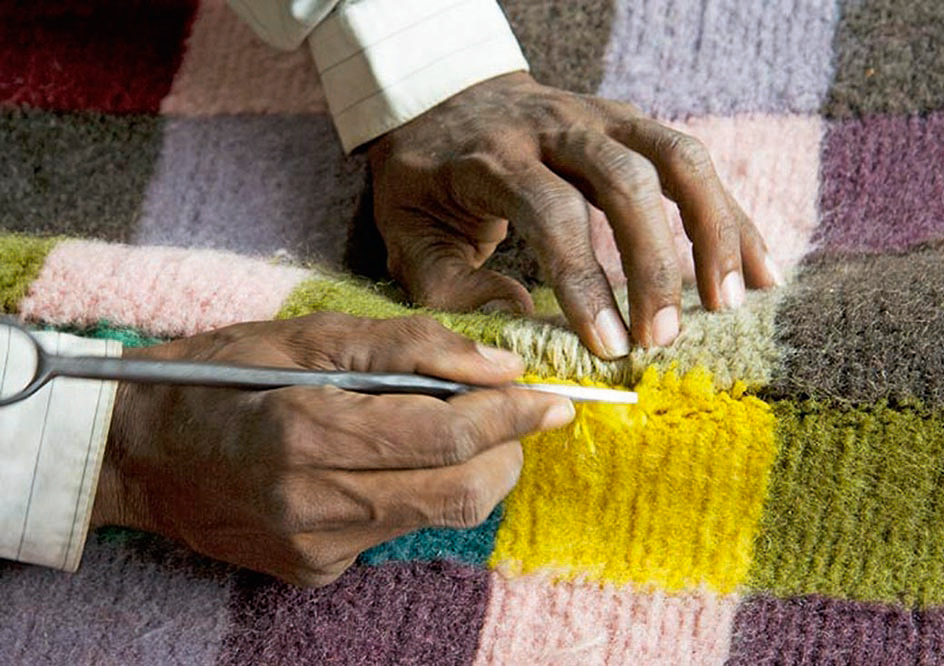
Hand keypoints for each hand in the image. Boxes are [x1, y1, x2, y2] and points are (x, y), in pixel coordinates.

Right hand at [91, 313, 574, 586]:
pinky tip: (395, 460)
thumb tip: (501, 366)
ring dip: (471, 471)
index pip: (446, 434)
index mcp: (306, 432)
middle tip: (518, 414)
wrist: (139, 450)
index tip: (555, 400)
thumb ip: (411, 346)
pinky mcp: (312, 570)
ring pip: (438, 517)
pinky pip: (397, 531)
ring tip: (463, 428)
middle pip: (458, 492)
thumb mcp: (311, 335)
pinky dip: (419, 491)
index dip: (512, 416)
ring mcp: (312, 548)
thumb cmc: (220, 374)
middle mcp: (312, 504)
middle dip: (507, 453)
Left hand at [368, 72, 779, 358]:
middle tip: (663, 338)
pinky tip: (759, 270)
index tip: (608, 346)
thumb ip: (447, 283)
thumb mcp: (408, 230)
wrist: (447, 98)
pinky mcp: (632, 124)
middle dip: (655, 264)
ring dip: (712, 232)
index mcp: (493, 156)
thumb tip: (517, 321)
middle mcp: (555, 126)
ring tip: (729, 304)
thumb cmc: (428, 178)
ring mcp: (601, 117)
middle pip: (626, 180)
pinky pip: (693, 162)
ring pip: (677, 157)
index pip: (552, 212)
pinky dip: (730, 216)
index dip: (585, 282)